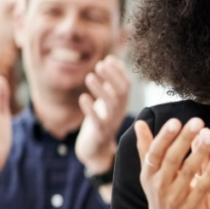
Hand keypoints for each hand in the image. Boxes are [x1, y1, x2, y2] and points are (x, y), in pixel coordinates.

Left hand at [76, 56, 130, 173]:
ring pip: (111, 104)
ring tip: (89, 77)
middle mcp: (120, 111)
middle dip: (112, 77)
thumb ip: (111, 82)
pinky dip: (90, 108)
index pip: (126, 85)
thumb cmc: (100, 120)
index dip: (118, 72)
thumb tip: (112, 59)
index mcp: (122, 103)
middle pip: (121, 92)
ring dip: (101, 90)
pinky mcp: (100, 132)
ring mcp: (111, 122)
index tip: (108, 59)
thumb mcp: (107, 100)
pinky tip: (83, 98)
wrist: (96, 149)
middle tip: (99, 64)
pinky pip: (98, 120)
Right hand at [136, 118, 209, 208]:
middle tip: (198, 121)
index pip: (155, 152)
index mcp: (149, 173)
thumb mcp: (149, 174)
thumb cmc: (159, 196)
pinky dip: (209, 176)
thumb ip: (146, 148)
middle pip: (172, 159)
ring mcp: (175, 196)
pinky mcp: (190, 206)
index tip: (175, 121)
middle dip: (185, 139)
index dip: (164, 137)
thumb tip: (140, 123)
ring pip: (188, 172)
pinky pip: (201, 189)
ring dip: (200, 153)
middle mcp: (160, 184)